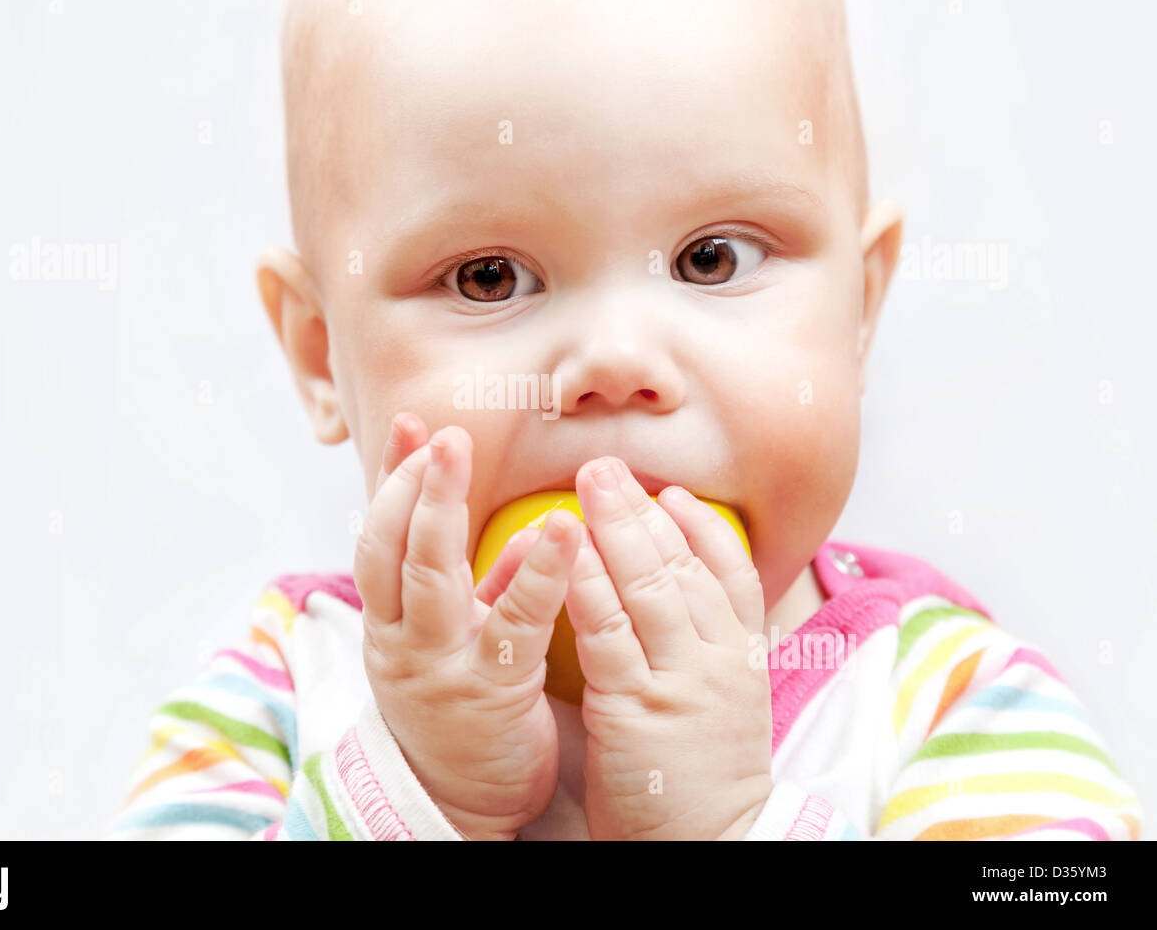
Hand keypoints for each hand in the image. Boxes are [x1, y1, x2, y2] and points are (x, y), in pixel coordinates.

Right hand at [354, 412, 584, 839]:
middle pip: (392, 549)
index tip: (410, 425)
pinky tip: (559, 533)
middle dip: (411, 483)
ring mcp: (438, 665)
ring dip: (441, 511)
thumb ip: (483, 585)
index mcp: (390, 620)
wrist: (459, 804)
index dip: (392, 479)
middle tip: (436, 431)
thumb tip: (528, 530)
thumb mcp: (456, 640)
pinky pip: (511, 625)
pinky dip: (535, 575)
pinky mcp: (488, 693)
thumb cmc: (462, 708)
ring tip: (460, 454)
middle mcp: (401, 638)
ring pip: (429, 578)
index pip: (380, 536)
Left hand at [565, 456, 773, 839]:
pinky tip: (568, 552)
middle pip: (684, 564)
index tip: (672, 493)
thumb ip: (705, 649)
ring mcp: (681, 681)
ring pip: (650, 586)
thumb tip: (680, 598)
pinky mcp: (637, 708)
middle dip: (642, 509)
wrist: (714, 845)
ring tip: (587, 484)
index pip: (731, 572)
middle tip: (606, 465)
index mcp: (742, 657)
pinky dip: (589, 585)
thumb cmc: (705, 777)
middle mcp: (718, 659)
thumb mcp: (724, 703)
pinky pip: (609, 632)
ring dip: (616, 529)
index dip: (701, 527)